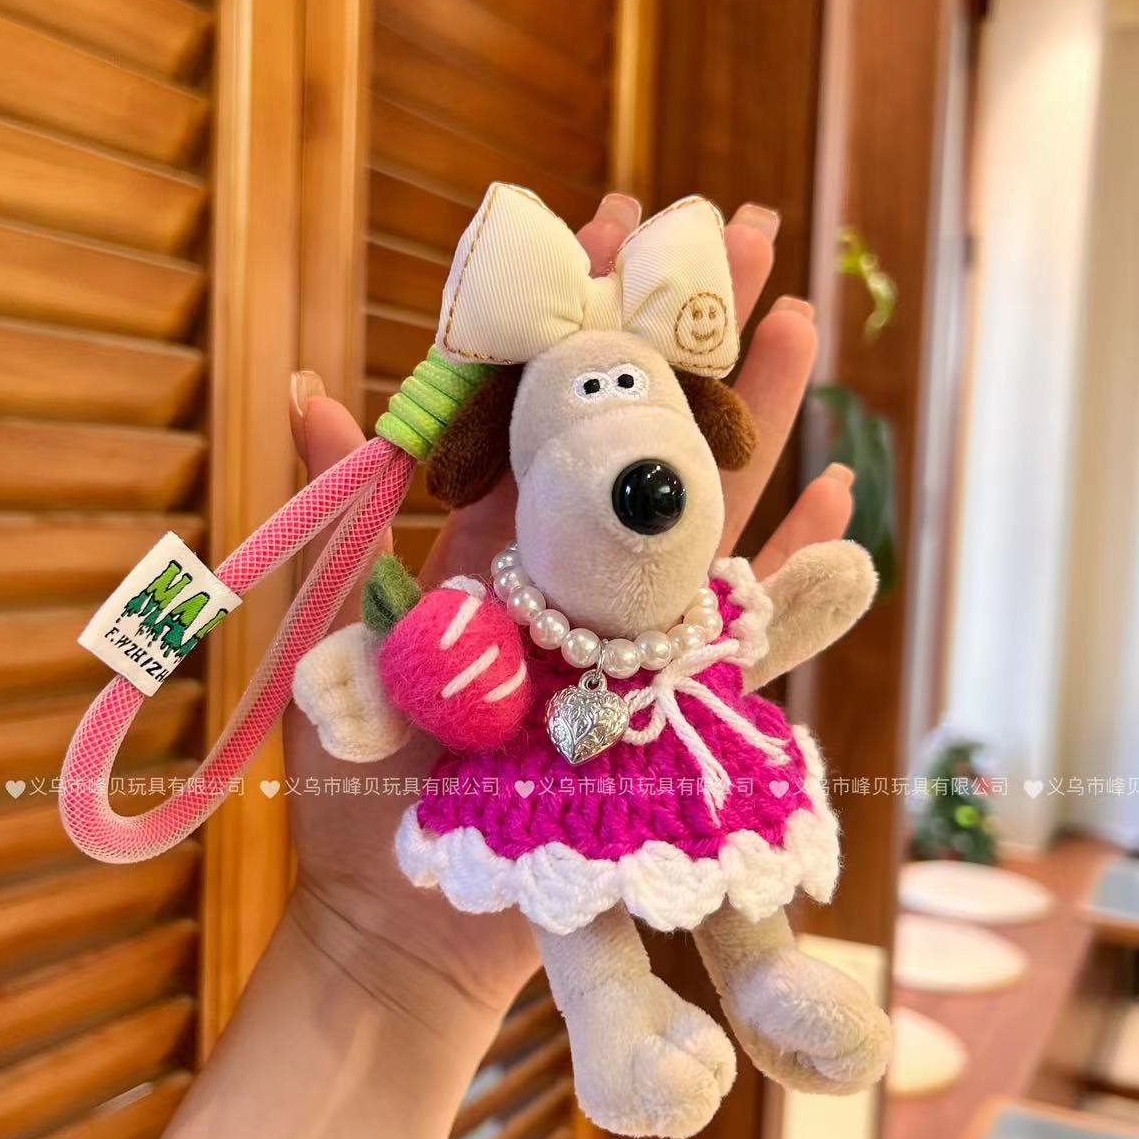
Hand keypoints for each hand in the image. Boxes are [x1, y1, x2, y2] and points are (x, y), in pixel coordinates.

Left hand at [281, 194, 854, 1037]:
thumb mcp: (333, 637)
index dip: (576, 312)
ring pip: (701, 510)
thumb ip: (338, 516)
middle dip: (685, 335)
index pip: (541, 406)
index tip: (608, 215)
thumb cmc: (357, 789)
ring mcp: (624, 634)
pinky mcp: (665, 705)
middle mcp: (566, 574)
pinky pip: (740, 626)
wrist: (404, 923)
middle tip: (733, 231)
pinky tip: (832, 496)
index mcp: (487, 546)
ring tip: (802, 324)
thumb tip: (306, 390)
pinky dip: (788, 565)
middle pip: (637, 436)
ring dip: (753, 420)